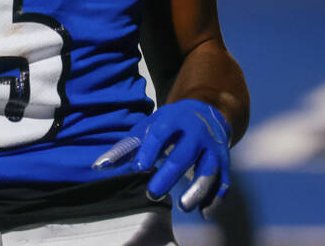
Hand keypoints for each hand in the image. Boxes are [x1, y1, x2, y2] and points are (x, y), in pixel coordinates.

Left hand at [93, 99, 231, 214]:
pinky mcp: (224, 161)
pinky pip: (223, 181)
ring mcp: (213, 147)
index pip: (160, 134)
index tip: (139, 168)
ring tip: (183, 206)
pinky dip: (215, 198)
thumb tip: (100, 167)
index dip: (149, 150)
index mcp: (174, 119)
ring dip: (198, 189)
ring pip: (209, 169)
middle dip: (169, 175)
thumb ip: (126, 147)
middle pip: (184, 155)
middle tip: (152, 194)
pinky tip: (204, 212)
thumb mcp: (148, 127)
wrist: (207, 112)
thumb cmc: (171, 123)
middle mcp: (196, 132)